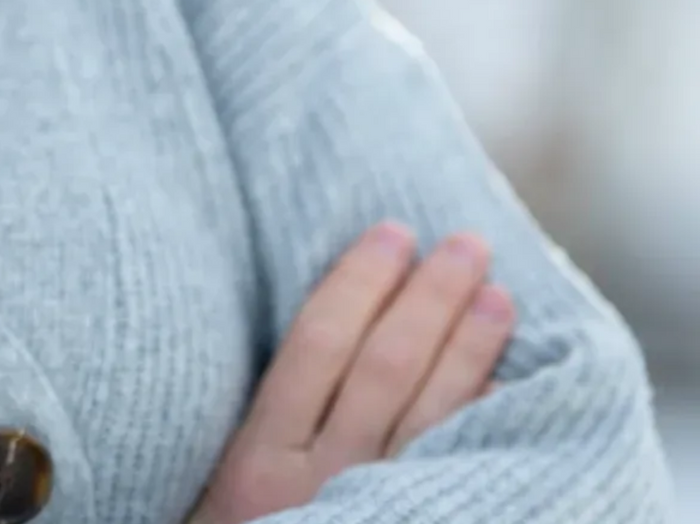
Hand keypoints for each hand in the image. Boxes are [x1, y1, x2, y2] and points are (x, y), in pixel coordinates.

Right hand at [187, 220, 514, 523]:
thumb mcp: (224, 483)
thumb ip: (268, 422)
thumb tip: (326, 332)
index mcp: (258, 458)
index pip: (318, 343)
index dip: (358, 282)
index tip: (392, 234)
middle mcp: (319, 482)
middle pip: (385, 367)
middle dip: (429, 298)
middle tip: (466, 245)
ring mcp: (371, 515)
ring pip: (431, 416)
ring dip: (470, 349)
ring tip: (499, 296)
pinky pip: (456, 475)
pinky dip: (482, 425)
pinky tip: (505, 390)